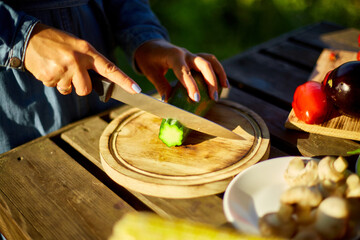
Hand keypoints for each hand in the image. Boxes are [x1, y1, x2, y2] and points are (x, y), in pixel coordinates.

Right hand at [24, 23, 140, 94]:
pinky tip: (50, 69)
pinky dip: (54, 82)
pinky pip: (56, 88)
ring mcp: (62, 69)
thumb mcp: (78, 47)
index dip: (124, 81)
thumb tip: (101, 84)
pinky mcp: (49, 76)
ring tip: (59, 68)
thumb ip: (90, 63)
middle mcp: (76, 60)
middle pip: (86, 90)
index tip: (136, 90)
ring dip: (65, 84)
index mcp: (87, 51)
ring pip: (71, 91)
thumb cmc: (58, 43)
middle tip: (71, 73)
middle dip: (80, 87)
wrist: (29, 37)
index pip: (110, 68)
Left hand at [134, 39, 227, 101]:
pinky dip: (218, 71)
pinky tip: (223, 83)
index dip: (191, 85)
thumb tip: (168, 102)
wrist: (150, 45)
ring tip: (224, 89)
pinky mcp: (195, 57)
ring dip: (219, 74)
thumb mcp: (150, 73)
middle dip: (211, 81)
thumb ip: (161, 86)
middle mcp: (185, 53)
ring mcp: (191, 54)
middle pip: (203, 64)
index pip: (184, 71)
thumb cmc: (148, 59)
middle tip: (214, 98)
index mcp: (173, 56)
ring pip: (210, 60)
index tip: (197, 99)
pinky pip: (210, 61)